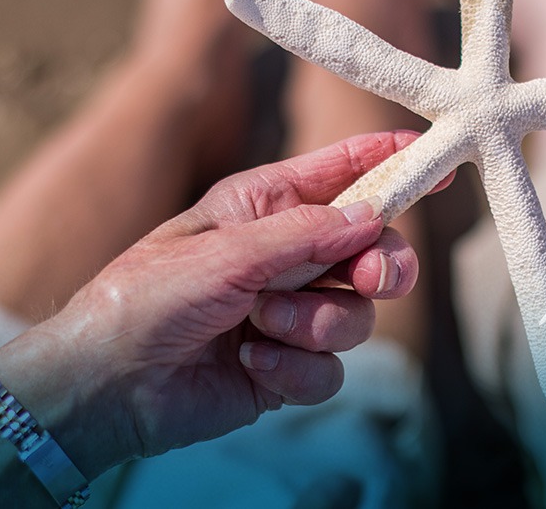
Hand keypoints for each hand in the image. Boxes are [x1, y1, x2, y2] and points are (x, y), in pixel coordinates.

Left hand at [0, 131, 442, 478]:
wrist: (109, 385)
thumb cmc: (145, 298)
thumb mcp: (224, 251)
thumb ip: (304, 234)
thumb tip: (371, 218)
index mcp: (262, 205)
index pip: (340, 175)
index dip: (390, 164)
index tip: (436, 160)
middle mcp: (283, 256)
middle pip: (373, 251)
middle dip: (380, 265)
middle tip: (373, 278)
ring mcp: (289, 314)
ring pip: (356, 316)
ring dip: (314, 324)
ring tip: (260, 326)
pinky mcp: (286, 367)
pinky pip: (330, 370)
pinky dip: (294, 370)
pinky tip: (250, 363)